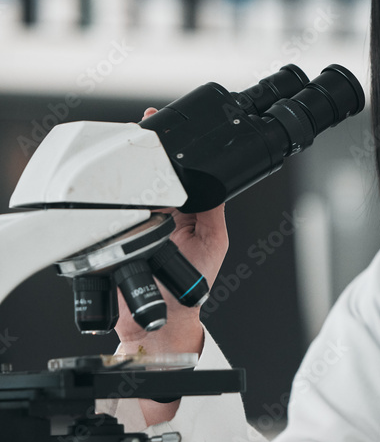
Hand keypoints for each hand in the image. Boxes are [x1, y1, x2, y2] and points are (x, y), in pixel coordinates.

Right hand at [115, 107, 228, 353]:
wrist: (163, 320)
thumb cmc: (189, 287)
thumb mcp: (214, 241)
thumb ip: (214, 209)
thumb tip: (217, 181)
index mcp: (180, 210)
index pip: (171, 170)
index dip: (164, 147)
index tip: (156, 120)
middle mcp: (153, 213)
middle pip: (142, 174)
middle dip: (138, 152)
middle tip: (138, 130)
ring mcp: (130, 224)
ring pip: (121, 190)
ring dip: (119, 172)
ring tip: (124, 154)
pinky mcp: (110, 239)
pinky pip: (102, 215)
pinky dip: (100, 201)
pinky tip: (105, 188)